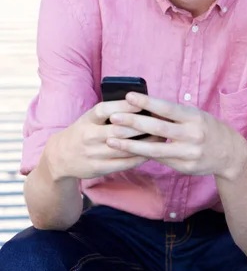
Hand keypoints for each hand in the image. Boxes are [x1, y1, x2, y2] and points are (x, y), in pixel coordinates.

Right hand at [46, 99, 163, 180]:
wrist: (60, 157)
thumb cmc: (83, 131)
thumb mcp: (89, 118)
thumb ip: (109, 112)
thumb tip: (139, 103)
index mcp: (87, 119)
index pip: (105, 110)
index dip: (124, 106)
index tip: (142, 102)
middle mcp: (89, 136)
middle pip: (118, 130)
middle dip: (141, 126)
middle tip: (160, 121)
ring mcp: (94, 153)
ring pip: (124, 148)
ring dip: (145, 143)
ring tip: (161, 136)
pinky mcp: (99, 168)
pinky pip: (124, 163)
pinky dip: (140, 157)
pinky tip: (151, 152)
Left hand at [106, 92, 246, 179]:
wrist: (229, 153)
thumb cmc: (206, 128)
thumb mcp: (195, 116)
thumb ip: (173, 114)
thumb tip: (144, 107)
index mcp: (194, 117)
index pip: (167, 108)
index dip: (147, 102)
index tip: (129, 96)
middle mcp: (192, 134)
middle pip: (158, 128)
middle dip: (133, 123)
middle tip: (113, 117)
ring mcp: (189, 153)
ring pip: (155, 149)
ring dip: (131, 145)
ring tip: (111, 140)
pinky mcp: (185, 167)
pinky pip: (160, 160)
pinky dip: (142, 155)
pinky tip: (127, 152)